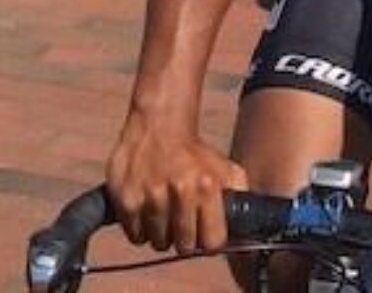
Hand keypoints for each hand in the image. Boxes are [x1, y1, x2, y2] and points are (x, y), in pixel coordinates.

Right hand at [106, 109, 245, 254]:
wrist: (158, 124)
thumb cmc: (195, 153)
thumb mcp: (227, 169)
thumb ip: (240, 198)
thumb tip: (245, 231)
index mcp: (207, 185)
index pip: (213, 242)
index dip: (209, 241)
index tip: (205, 234)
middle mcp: (179, 191)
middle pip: (185, 247)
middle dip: (186, 239)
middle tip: (183, 223)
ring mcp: (150, 197)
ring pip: (159, 243)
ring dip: (162, 234)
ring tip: (164, 212)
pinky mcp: (126, 200)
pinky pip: (136, 236)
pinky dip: (141, 229)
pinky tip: (147, 209)